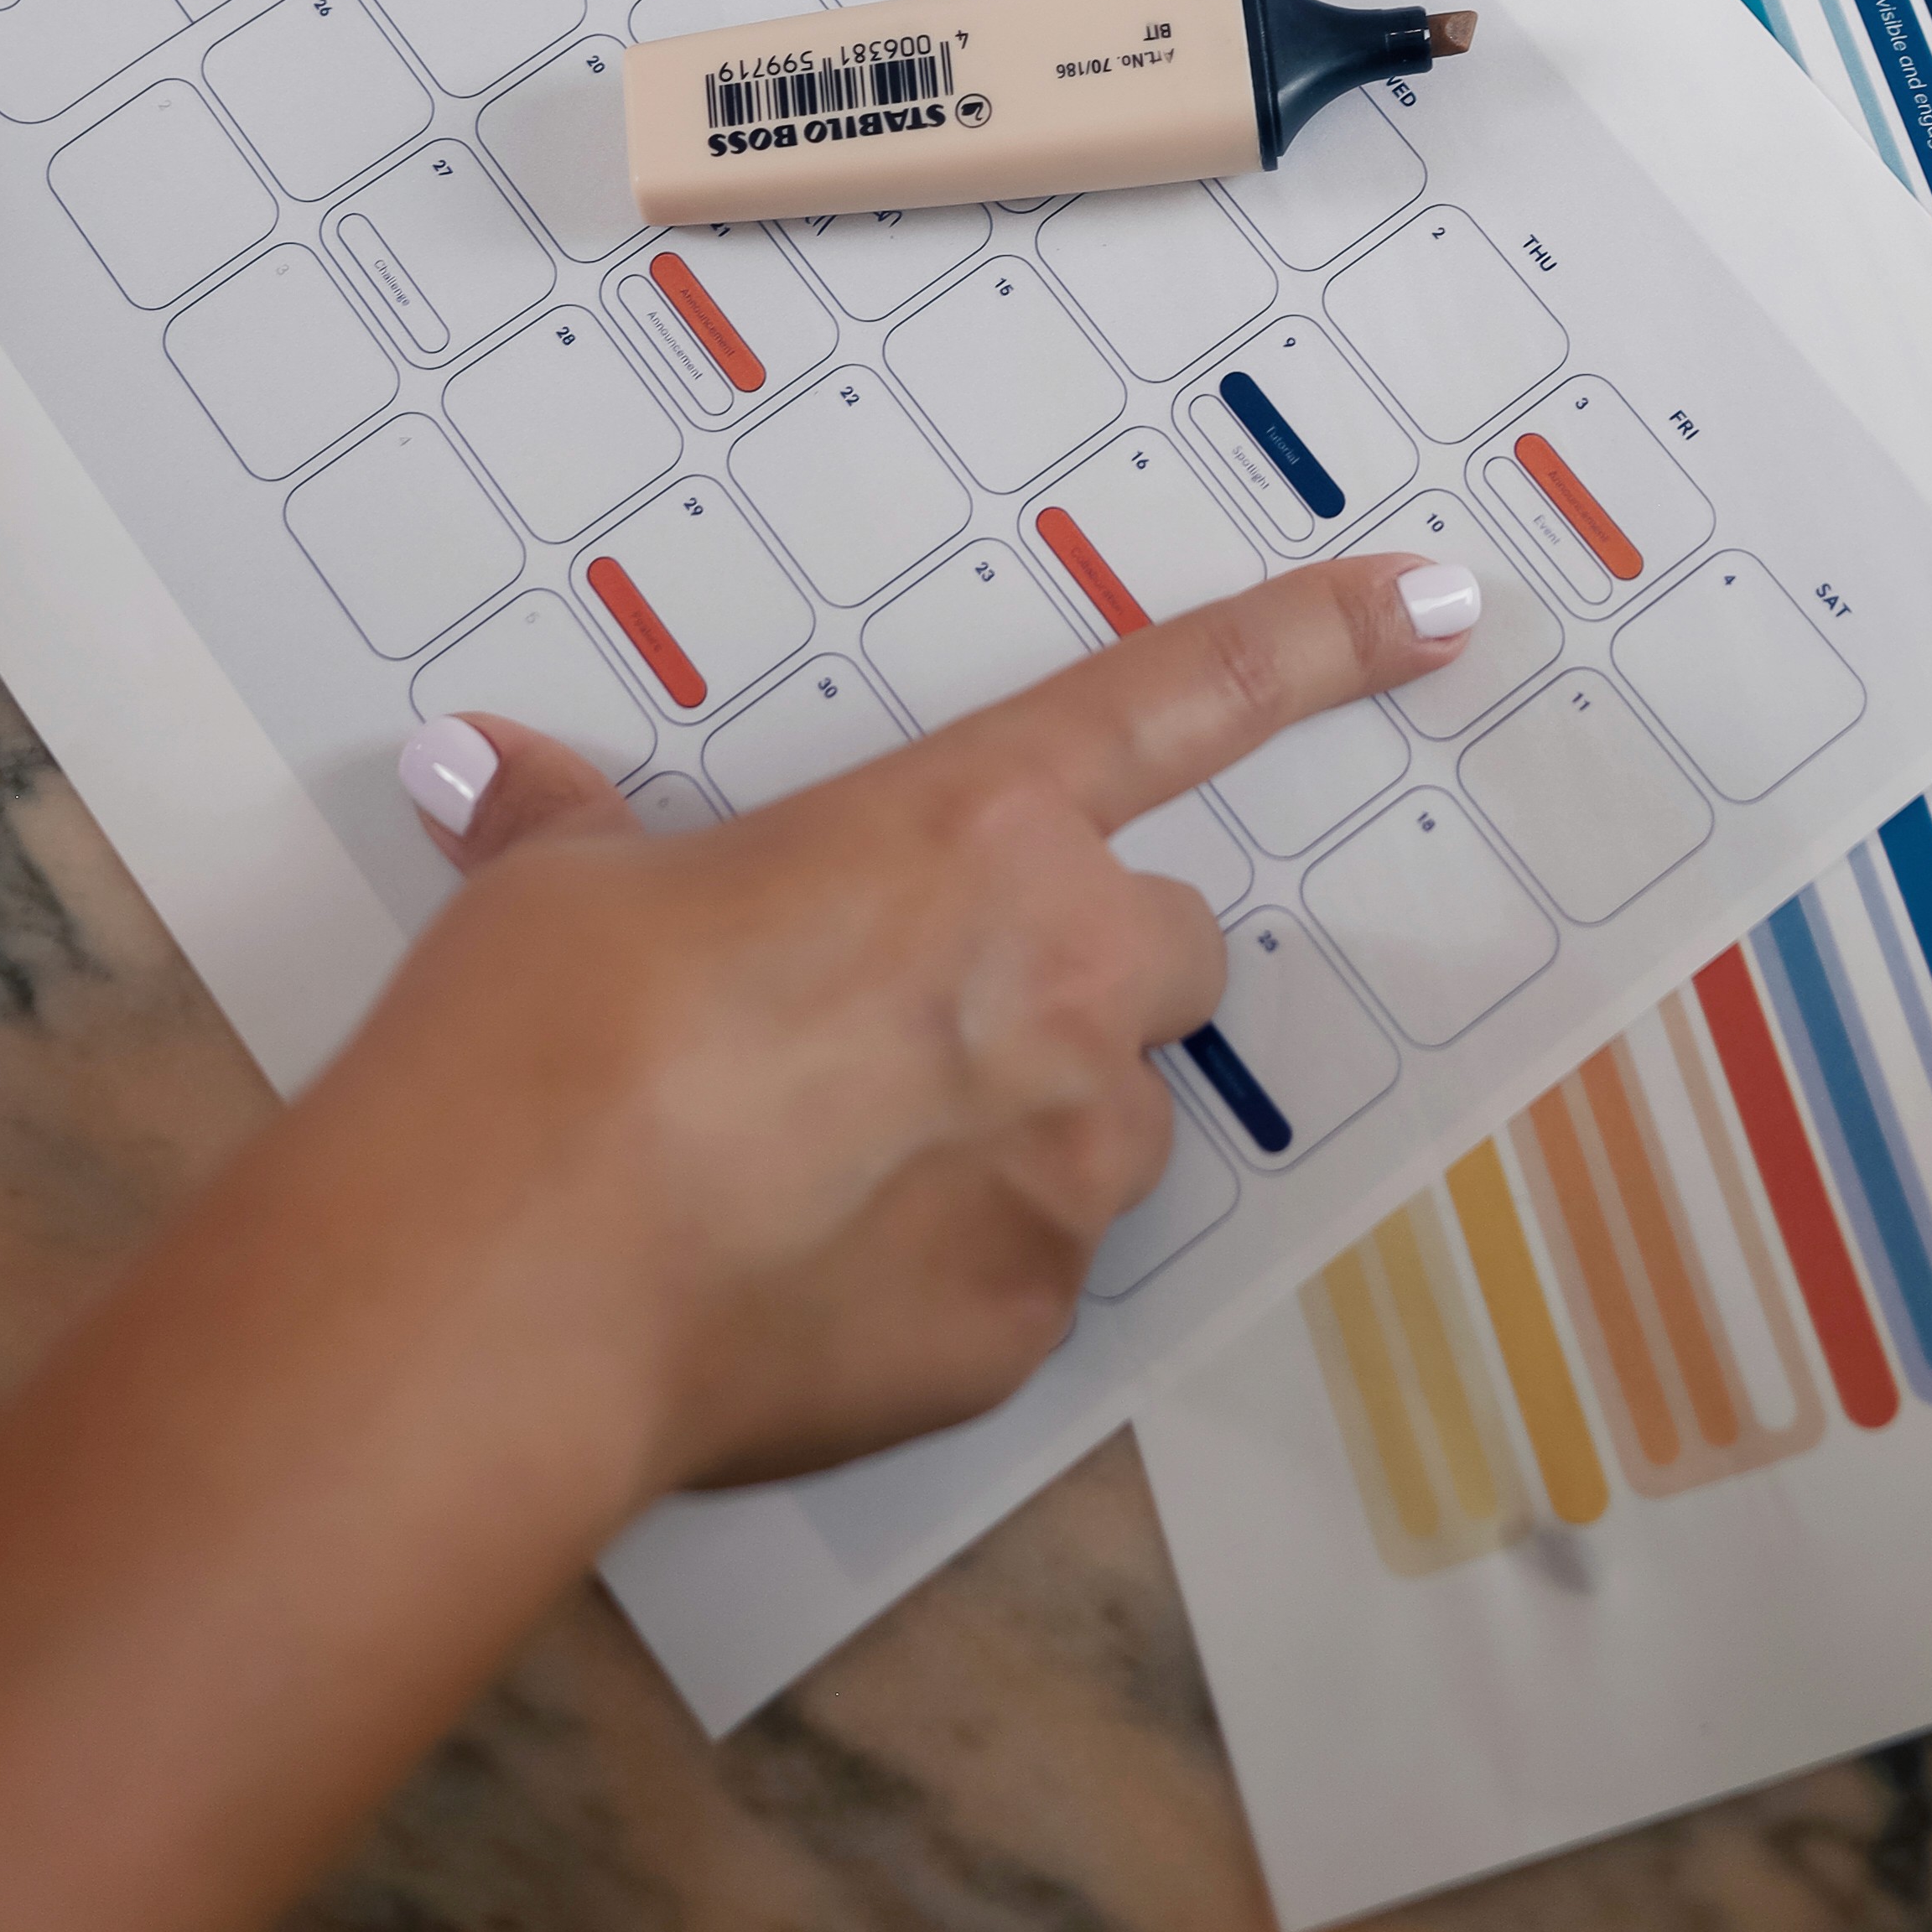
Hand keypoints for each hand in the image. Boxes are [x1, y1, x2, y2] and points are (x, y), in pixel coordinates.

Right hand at [364, 548, 1479, 1501]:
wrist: (508, 1293)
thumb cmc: (539, 1047)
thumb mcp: (555, 891)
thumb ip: (575, 829)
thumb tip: (484, 771)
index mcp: (972, 828)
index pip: (1188, 694)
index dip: (1327, 639)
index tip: (1447, 604)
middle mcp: (1064, 983)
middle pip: (1169, 949)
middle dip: (1083, 971)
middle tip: (923, 1011)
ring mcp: (1065, 1170)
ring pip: (1108, 1124)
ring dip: (1022, 1127)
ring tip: (832, 1162)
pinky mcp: (1026, 1327)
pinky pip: (1027, 1270)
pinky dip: (948, 1266)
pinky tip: (807, 1276)